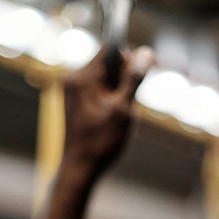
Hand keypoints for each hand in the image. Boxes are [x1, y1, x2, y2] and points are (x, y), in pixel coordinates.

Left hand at [62, 45, 155, 178]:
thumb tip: (146, 52)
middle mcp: (73, 79)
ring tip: (116, 116)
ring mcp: (72, 91)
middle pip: (109, 64)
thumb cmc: (100, 141)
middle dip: (123, 79)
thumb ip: (133, 78)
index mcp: (82, 77)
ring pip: (106, 78)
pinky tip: (109, 119)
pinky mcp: (75, 102)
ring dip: (118, 92)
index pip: (112, 49)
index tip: (142, 75)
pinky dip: (109, 100)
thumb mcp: (123, 109)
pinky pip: (98, 90)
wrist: (79, 169)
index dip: (130, 59)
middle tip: (124, 106)